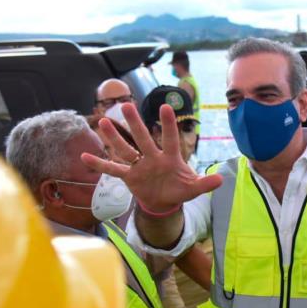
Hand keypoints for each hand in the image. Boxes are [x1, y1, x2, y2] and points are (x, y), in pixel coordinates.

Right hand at [81, 103, 221, 213]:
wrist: (164, 202)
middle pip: (143, 139)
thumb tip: (222, 179)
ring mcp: (139, 166)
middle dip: (135, 124)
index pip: (170, 139)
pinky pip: (113, 169)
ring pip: (125, 149)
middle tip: (127, 106)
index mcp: (170, 158)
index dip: (168, 124)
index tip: (165, 107)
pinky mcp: (129, 177)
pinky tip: (85, 156)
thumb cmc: (179, 190)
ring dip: (114, 137)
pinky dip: (100, 165)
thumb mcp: (193, 189)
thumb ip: (205, 184)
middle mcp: (153, 157)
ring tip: (103, 121)